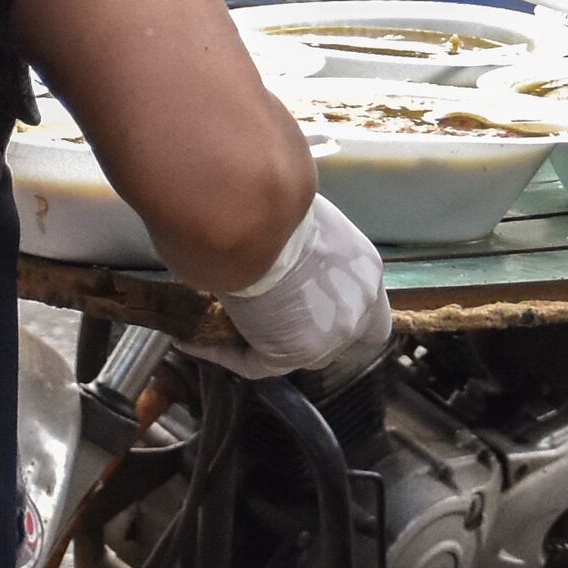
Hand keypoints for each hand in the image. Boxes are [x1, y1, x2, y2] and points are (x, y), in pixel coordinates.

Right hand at [193, 194, 391, 380]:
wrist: (256, 216)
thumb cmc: (276, 204)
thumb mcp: (306, 222)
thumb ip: (307, 247)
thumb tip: (277, 246)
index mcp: (365, 272)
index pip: (373, 316)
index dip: (350, 320)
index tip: (318, 311)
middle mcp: (356, 309)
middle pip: (338, 342)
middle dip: (306, 333)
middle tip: (266, 320)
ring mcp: (327, 337)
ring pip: (296, 354)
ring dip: (265, 341)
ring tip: (225, 327)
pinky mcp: (289, 353)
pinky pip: (252, 363)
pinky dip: (222, 352)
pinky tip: (193, 340)